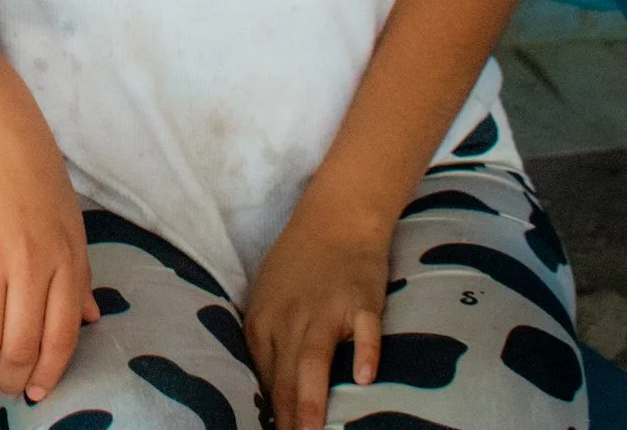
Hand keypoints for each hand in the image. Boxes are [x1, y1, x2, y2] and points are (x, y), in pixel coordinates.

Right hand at [0, 63, 99, 404]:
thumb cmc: (34, 164)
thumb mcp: (70, 218)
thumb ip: (79, 272)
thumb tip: (90, 319)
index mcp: (65, 257)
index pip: (62, 336)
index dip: (49, 373)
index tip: (39, 390)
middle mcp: (30, 263)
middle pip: (22, 344)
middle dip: (14, 378)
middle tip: (7, 385)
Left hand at [242, 207, 393, 429]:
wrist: (336, 216)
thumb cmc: (301, 262)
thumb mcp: (270, 297)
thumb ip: (268, 340)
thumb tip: (266, 388)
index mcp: (263, 318)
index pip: (261, 375)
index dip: (266, 409)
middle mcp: (291, 317)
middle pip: (283, 374)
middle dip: (284, 417)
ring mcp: (328, 309)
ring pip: (314, 358)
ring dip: (310, 398)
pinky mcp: (362, 301)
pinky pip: (365, 331)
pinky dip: (364, 353)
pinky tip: (365, 379)